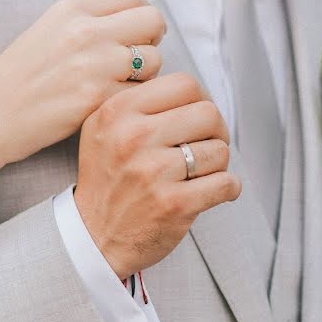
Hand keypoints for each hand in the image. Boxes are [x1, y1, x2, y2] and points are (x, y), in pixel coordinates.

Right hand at [0, 0, 165, 166]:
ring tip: (120, 84)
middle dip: (152, 40)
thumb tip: (134, 20)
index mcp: (72, 9)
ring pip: (155, 60)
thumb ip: (88, 20)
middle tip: (139, 59)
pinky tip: (109, 104)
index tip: (137, 34)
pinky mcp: (97, 98)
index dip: (141, 16)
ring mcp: (94, 65)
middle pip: (152, 21)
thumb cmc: (18, 78)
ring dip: (146, 74)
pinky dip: (131, 100)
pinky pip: (140, 93)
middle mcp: (86, 31)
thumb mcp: (48, 31)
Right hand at [73, 72, 241, 278]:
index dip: (201, 99)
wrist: (92, 236)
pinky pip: (225, 183)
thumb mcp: (103, 129)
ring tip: (203, 172)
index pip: (185, 84)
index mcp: (117, 111)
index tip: (198, 118)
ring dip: (219, 162)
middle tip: (208, 145)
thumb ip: (140, 103)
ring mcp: (154, 171)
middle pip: (208, 113)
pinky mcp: (174, 204)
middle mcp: (133, 137)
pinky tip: (215, 190)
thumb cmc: (107, 179)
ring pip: (219, 149)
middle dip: (217, 130)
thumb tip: (193, 92)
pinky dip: (228, 187)